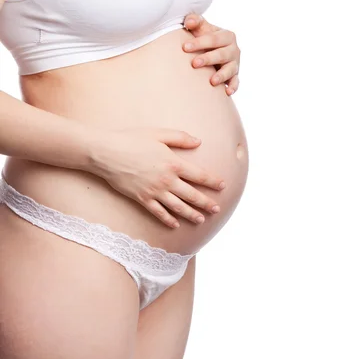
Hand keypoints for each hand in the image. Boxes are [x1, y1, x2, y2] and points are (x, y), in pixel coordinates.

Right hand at [88, 126, 225, 228]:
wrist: (106, 153)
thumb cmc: (131, 139)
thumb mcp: (158, 133)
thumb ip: (180, 138)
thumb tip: (199, 142)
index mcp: (173, 163)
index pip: (199, 175)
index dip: (213, 181)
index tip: (223, 185)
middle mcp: (167, 180)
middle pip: (192, 195)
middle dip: (206, 202)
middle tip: (217, 209)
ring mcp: (154, 191)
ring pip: (178, 207)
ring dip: (191, 214)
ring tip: (201, 219)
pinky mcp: (142, 199)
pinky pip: (158, 212)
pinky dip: (168, 219)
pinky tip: (175, 225)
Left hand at [182, 13, 240, 95]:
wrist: (212, 50)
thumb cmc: (204, 38)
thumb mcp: (202, 28)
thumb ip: (195, 21)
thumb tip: (189, 21)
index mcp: (227, 36)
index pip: (213, 39)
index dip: (199, 42)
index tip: (185, 47)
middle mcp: (234, 50)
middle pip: (221, 54)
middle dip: (208, 59)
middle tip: (194, 63)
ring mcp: (235, 64)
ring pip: (230, 69)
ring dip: (222, 75)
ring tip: (212, 81)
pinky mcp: (235, 76)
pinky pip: (236, 82)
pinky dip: (233, 87)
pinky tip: (227, 92)